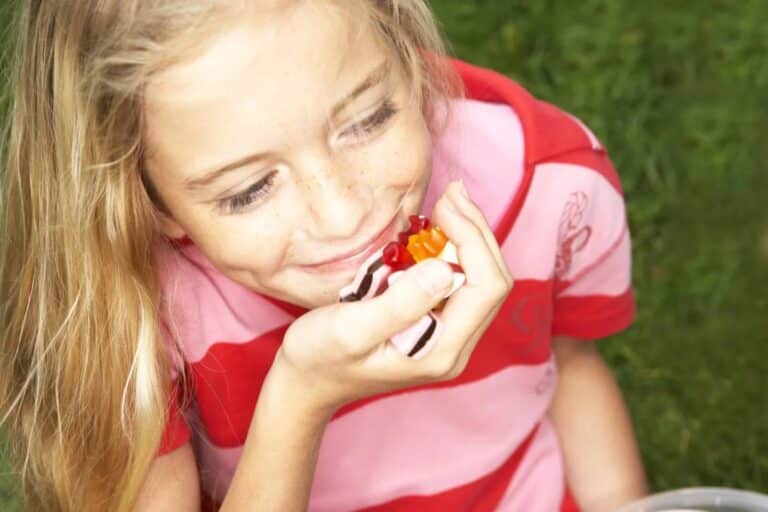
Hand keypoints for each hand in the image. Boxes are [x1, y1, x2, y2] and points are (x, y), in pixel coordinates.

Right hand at [274, 181, 513, 415]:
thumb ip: (400, 304)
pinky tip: (436, 226)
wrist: (305, 383)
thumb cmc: (320, 358)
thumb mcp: (350, 329)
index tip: (443, 206)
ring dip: (468, 236)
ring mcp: (447, 336)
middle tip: (450, 193)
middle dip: (476, 231)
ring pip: (480, 278)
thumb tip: (444, 268)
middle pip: (492, 281)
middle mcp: (454, 346)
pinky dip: (454, 248)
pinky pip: (460, 281)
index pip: (486, 288)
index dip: (473, 240)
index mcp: (442, 351)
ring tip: (446, 201)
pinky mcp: (435, 324)